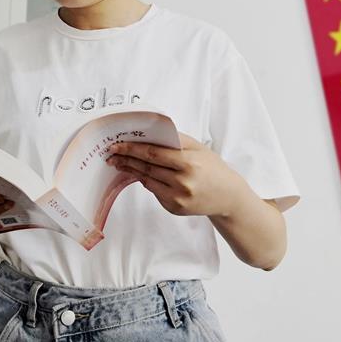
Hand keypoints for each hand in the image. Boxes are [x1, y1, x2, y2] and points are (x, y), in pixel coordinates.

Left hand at [107, 133, 247, 217]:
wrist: (228, 196)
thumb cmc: (213, 167)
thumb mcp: (198, 147)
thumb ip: (175, 140)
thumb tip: (150, 133)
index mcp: (188, 163)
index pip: (153, 154)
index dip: (132, 149)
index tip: (117, 145)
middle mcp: (182, 182)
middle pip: (147, 168)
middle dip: (126, 159)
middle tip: (112, 153)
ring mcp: (178, 198)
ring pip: (147, 181)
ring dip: (131, 171)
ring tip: (119, 163)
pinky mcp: (175, 208)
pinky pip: (155, 192)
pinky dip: (146, 181)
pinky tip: (138, 173)